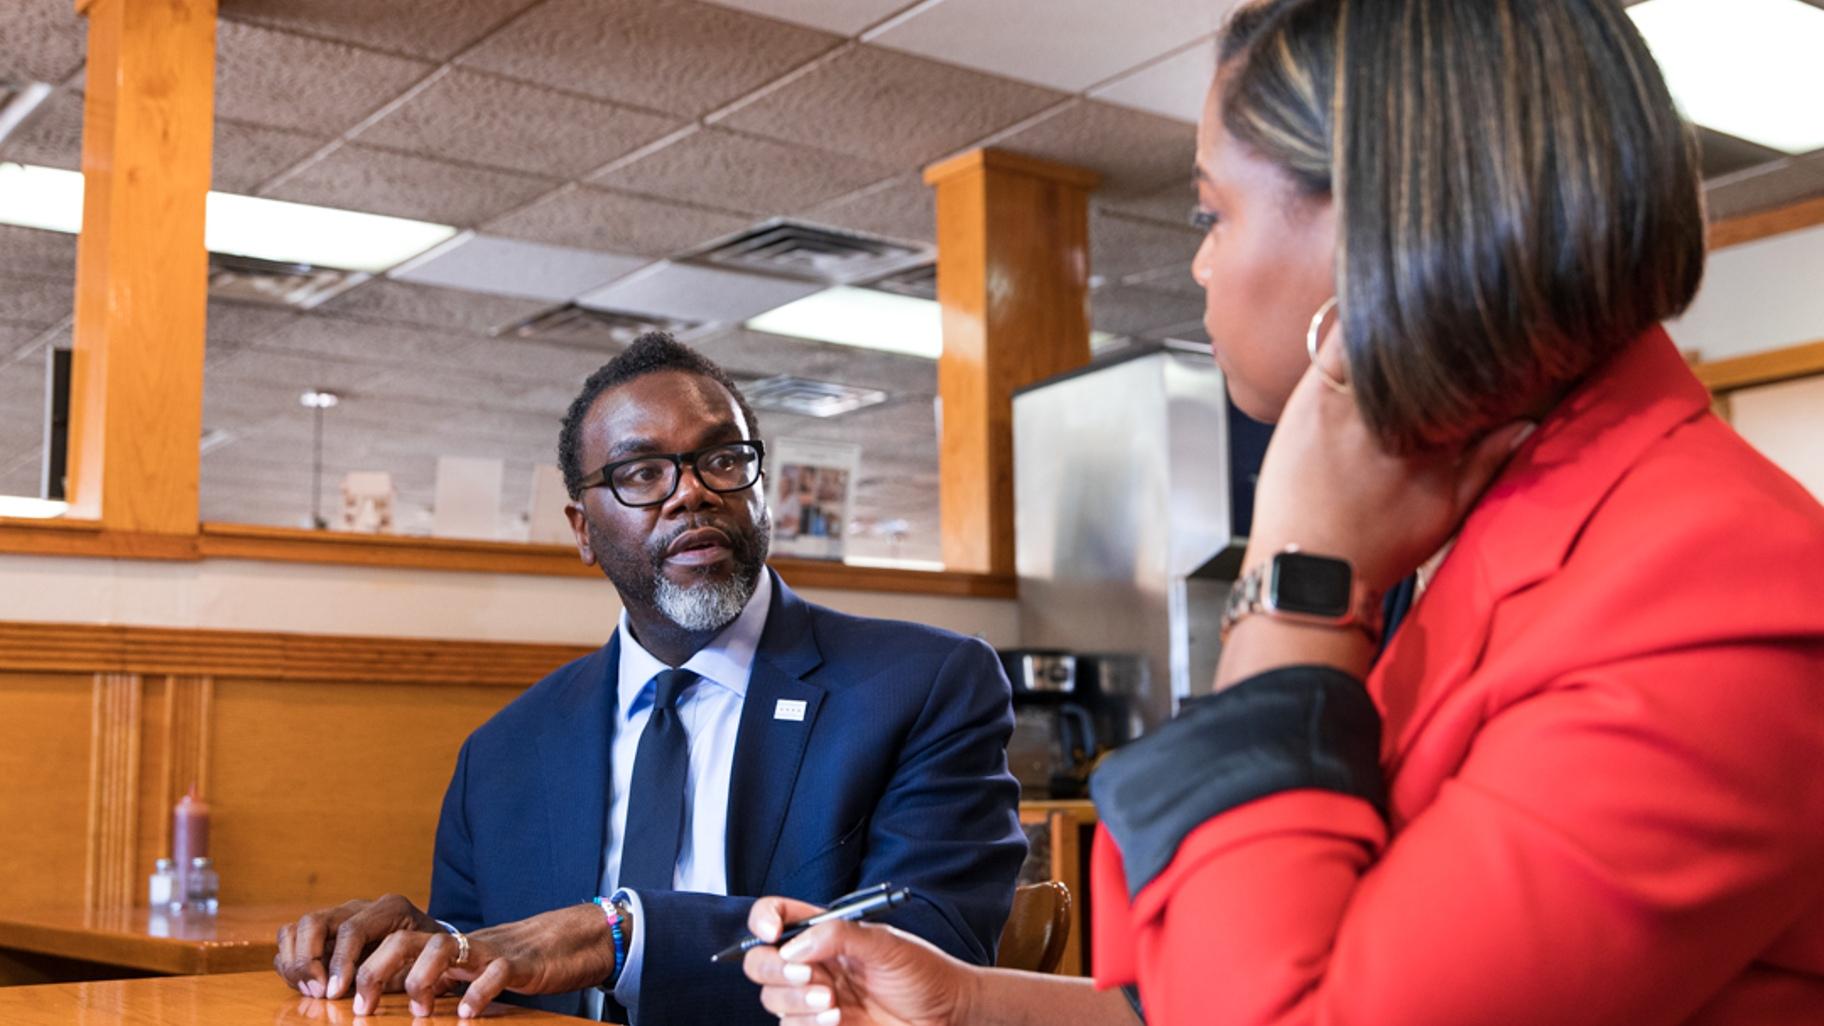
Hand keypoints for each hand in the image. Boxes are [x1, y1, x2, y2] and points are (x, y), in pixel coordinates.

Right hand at [274, 893, 437, 999]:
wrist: (429, 947)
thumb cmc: (428, 957)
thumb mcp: (426, 962)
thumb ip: (400, 969)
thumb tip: (367, 988)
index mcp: (389, 909)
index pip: (352, 930)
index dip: (340, 962)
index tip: (335, 993)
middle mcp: (358, 907)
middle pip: (314, 922)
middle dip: (307, 961)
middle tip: (318, 992)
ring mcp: (337, 917)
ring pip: (296, 928)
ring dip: (294, 962)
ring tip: (309, 990)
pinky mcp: (322, 932)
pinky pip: (290, 940)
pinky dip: (288, 964)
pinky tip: (305, 985)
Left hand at [375, 903, 616, 1018]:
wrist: (565, 942)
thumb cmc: (511, 962)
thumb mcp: (465, 972)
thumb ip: (435, 980)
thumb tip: (391, 999)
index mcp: (443, 948)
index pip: (391, 944)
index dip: (363, 969)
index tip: (346, 1003)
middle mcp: (459, 945)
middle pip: (404, 941)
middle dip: (375, 972)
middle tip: (362, 1009)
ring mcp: (488, 952)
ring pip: (443, 949)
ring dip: (420, 980)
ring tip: (417, 1012)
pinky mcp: (518, 963)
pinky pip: (494, 973)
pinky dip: (477, 993)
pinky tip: (466, 1015)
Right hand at [742, 896, 973, 1025]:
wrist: (945, 1015)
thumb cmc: (923, 973)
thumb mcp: (886, 944)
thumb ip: (841, 935)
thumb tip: (794, 945)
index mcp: (825, 932)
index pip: (777, 916)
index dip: (763, 919)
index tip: (771, 933)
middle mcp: (814, 963)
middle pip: (761, 961)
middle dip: (773, 969)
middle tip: (805, 976)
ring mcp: (814, 997)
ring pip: (772, 998)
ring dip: (794, 1001)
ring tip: (832, 1002)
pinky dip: (805, 1023)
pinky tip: (836, 1018)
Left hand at [1247, 325, 1535, 593]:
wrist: (1307, 570)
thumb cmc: (1374, 549)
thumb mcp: (1445, 514)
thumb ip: (1489, 464)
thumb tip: (1528, 424)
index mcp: (1436, 438)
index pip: (1466, 376)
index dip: (1476, 349)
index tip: (1483, 334)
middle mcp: (1395, 415)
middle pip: (1425, 350)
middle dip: (1441, 328)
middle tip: (1452, 311)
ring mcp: (1348, 404)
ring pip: (1380, 337)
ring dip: (1397, 320)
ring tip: (1410, 304)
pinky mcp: (1309, 399)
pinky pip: (1333, 344)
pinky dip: (1351, 325)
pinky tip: (1365, 311)